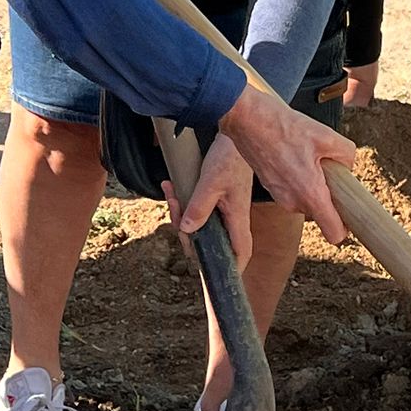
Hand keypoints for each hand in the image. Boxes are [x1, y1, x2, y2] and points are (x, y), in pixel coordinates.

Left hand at [163, 133, 256, 262]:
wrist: (235, 133)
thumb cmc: (228, 157)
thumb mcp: (211, 183)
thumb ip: (199, 208)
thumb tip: (188, 231)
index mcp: (238, 219)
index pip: (240, 254)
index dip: (231, 270)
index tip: (217, 278)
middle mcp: (233, 218)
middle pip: (211, 243)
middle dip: (187, 233)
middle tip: (174, 210)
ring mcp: (225, 209)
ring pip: (200, 225)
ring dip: (181, 213)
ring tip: (170, 193)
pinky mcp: (218, 198)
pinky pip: (197, 209)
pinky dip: (183, 202)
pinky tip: (171, 187)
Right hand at [217, 84, 354, 243]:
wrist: (247, 116)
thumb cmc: (284, 126)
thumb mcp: (326, 135)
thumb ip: (347, 155)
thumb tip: (346, 166)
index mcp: (310, 194)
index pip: (334, 234)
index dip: (346, 225)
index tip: (349, 209)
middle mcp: (293, 201)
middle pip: (320, 212)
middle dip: (327, 194)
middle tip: (325, 166)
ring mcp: (278, 195)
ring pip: (305, 199)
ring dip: (311, 184)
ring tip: (305, 155)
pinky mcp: (269, 186)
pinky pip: (291, 189)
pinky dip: (296, 177)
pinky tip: (291, 152)